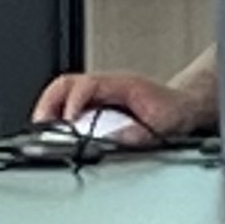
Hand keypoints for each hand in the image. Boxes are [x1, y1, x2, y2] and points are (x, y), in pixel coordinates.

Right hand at [26, 71, 206, 145]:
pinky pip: (67, 104)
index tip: (67, 121)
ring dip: (48, 110)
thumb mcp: (162, 124)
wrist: (182, 107)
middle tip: (42, 126)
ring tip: (43, 132)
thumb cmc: (173, 111)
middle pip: (65, 84)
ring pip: (62, 92)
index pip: (87, 84)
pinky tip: (54, 132)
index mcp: (120, 84)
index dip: (73, 101)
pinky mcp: (95, 105)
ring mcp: (98, 94)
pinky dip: (55, 116)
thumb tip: (114, 140)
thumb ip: (139, 133)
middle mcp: (105, 86)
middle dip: (49, 103)